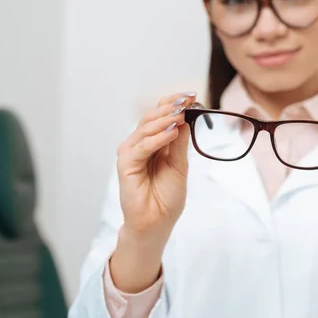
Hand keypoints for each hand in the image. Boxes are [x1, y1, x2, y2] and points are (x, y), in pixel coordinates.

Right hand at [111, 92, 196, 292]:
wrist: (157, 222)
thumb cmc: (167, 196)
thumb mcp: (179, 165)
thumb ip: (179, 143)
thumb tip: (186, 117)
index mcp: (154, 142)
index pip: (162, 116)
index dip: (175, 103)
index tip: (192, 95)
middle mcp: (140, 144)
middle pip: (152, 118)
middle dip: (171, 107)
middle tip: (187, 99)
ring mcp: (131, 153)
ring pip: (145, 129)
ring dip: (164, 119)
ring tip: (181, 113)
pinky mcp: (125, 164)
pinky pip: (141, 147)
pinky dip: (156, 139)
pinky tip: (171, 132)